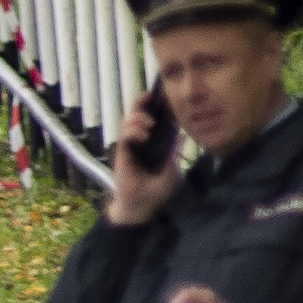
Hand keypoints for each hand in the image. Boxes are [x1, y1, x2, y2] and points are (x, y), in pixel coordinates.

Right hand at [104, 101, 180, 227]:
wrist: (144, 206)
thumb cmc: (157, 190)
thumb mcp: (173, 168)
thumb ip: (175, 152)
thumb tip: (181, 135)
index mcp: (152, 143)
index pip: (150, 119)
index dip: (153, 106)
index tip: (160, 97)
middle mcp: (138, 142)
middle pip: (135, 115)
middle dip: (140, 104)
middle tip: (147, 97)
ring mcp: (129, 147)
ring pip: (127, 122)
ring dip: (137, 118)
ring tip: (149, 124)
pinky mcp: (122, 154)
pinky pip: (124, 137)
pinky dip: (132, 132)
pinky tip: (143, 136)